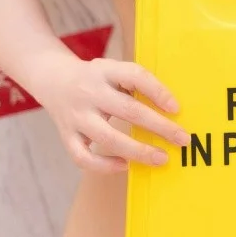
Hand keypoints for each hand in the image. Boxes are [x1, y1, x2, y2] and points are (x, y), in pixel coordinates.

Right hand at [37, 54, 188, 173]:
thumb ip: (137, 84)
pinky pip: (83, 156)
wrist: (53, 79)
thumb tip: (172, 111)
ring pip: (107, 137)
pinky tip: (124, 166)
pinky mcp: (66, 135)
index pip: (134, 76)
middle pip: (127, 110)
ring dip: (137, 150)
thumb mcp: (113, 70)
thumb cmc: (96, 79)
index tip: (176, 108)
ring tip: (161, 158)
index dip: (157, 91)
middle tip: (182, 140)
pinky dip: (104, 165)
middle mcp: (89, 91)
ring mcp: (76, 115)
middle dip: (158, 127)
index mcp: (105, 70)